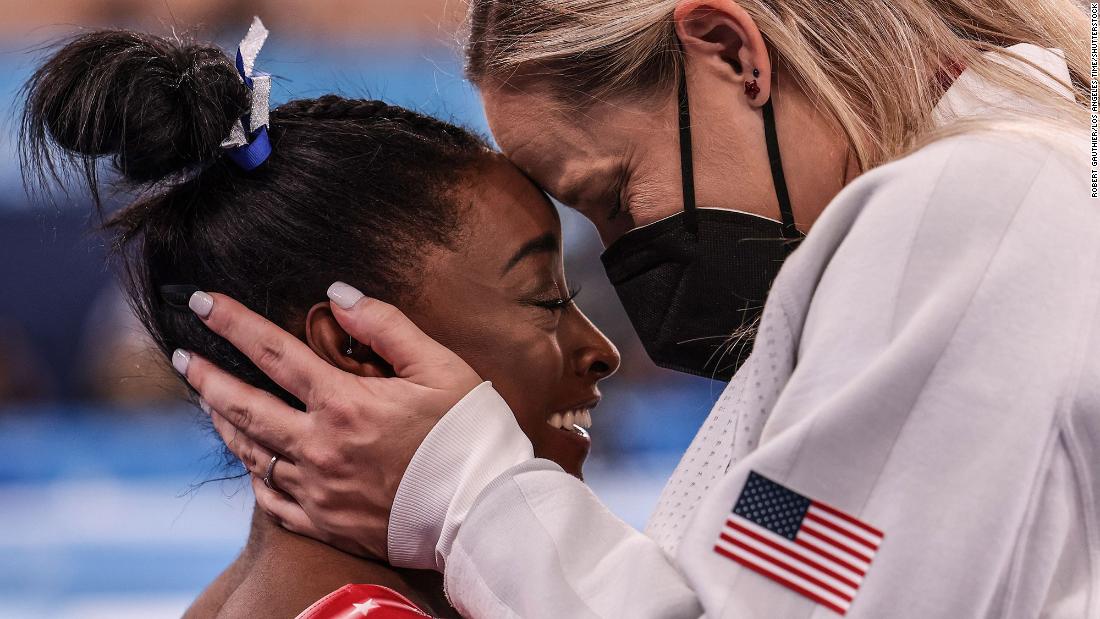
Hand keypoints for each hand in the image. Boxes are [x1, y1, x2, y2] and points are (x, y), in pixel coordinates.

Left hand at [174, 282, 481, 559]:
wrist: (483, 510)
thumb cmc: (468, 433)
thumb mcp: (439, 367)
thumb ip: (386, 326)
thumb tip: (339, 294)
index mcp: (345, 404)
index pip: (273, 353)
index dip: (233, 324)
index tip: (202, 302)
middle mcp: (320, 447)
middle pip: (245, 407)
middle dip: (207, 378)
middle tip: (182, 358)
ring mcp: (318, 490)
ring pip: (251, 453)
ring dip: (225, 423)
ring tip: (208, 402)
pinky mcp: (326, 523)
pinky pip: (272, 500)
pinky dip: (255, 475)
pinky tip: (251, 460)